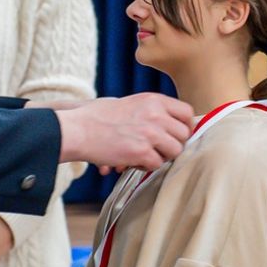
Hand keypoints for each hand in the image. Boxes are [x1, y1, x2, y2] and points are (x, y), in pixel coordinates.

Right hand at [56, 93, 192, 171]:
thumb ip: (153, 112)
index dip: (184, 127)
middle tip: (157, 149)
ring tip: (143, 155)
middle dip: (173, 145)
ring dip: (161, 157)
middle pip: (184, 135)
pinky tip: (131, 161)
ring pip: (175, 151)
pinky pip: (157, 164)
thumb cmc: (99, 118)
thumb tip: (175, 127)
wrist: (78, 129)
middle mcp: (156, 114)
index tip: (175, 135)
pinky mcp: (142, 151)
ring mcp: (150, 132)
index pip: (187, 113)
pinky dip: (145, 166)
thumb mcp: (131, 103)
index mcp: (154, 100)